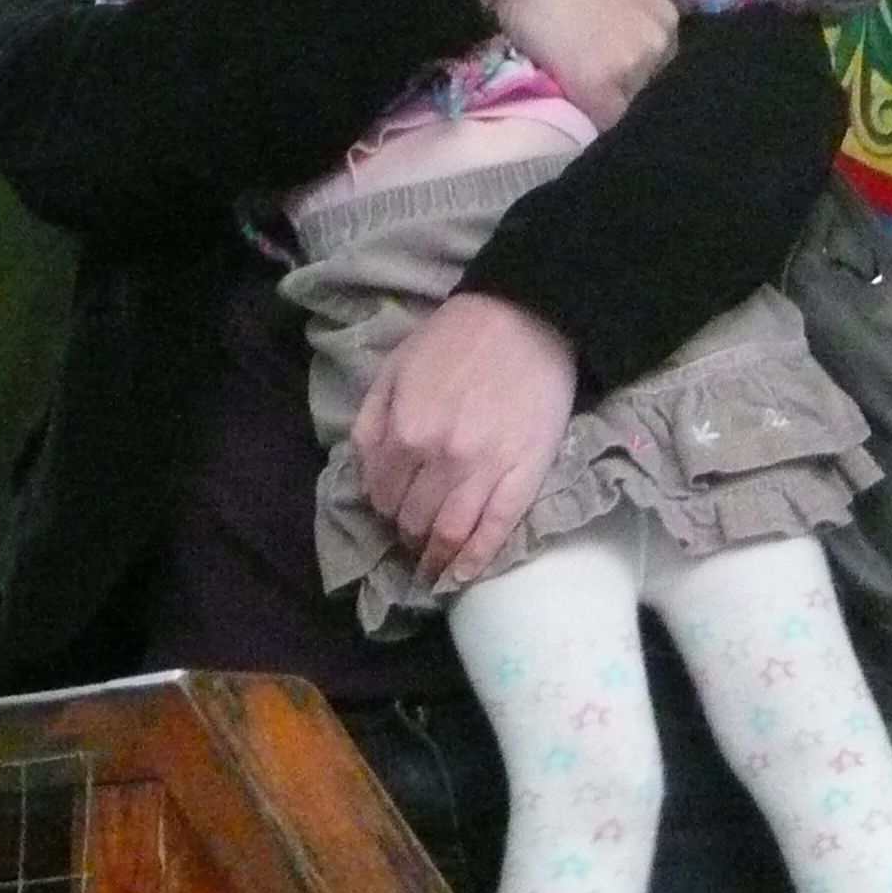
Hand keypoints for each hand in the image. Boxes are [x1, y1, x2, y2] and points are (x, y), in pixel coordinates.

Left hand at [353, 292, 577, 586]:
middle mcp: (440, 459)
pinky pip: (495, 531)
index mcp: (405, 431)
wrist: (528, 315)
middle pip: (413, 519)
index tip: (390, 511)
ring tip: (430, 568)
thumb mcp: (395, 368)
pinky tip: (461, 577)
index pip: (381, 494)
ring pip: (449, 534)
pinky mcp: (524, 475)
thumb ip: (371, 421)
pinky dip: (475, 562)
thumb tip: (363, 472)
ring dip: (434, 558)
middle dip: (406, 534)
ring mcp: (485, 471)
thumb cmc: (457, 338)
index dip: (382, 508)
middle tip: (411, 538)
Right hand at [477, 0, 675, 128]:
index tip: (606, 73)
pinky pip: (596, 121)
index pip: (660, 68)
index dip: (631, 75)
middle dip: (618, 90)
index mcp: (665, 18)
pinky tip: (559, 99)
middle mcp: (657, 43)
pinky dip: (579, 117)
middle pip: (645, 90)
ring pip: (622, 108)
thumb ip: (631, 14)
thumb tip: (619, 38)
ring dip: (598, 105)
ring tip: (569, 89)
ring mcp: (631, 65)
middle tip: (584, 82)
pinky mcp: (598, 86)